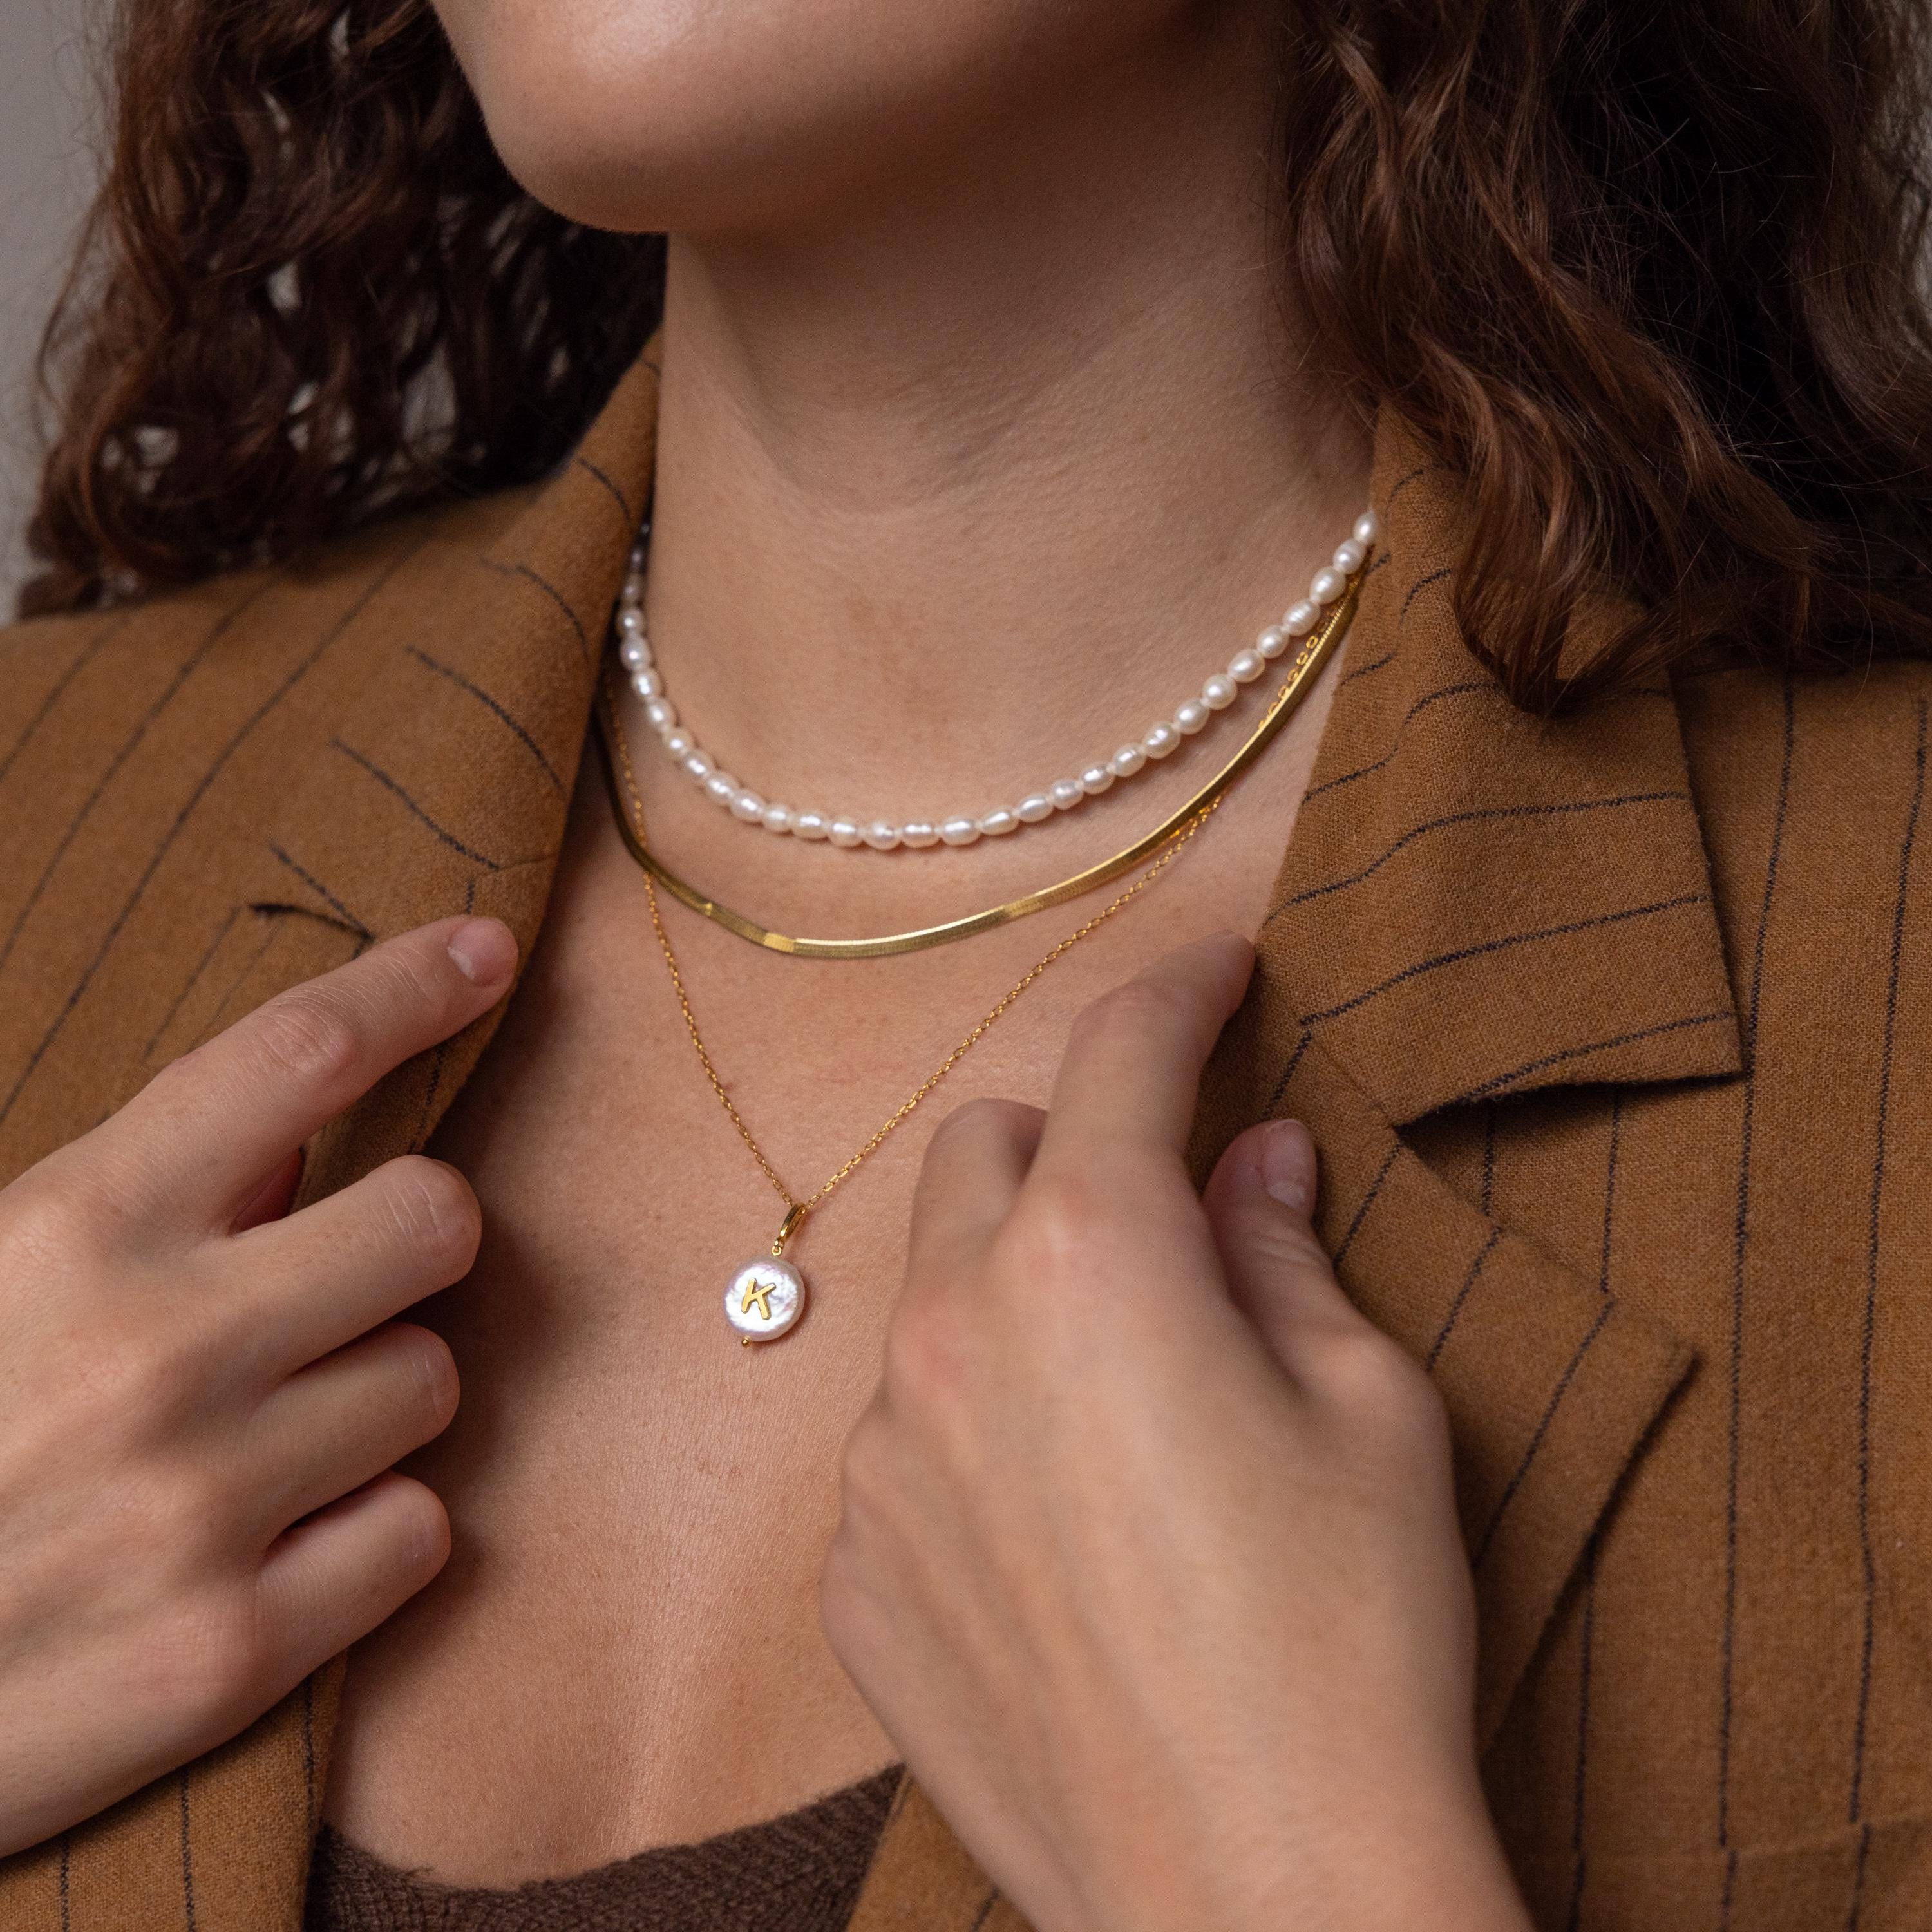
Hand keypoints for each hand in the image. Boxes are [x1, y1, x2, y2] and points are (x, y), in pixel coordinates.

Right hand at [0, 916, 516, 1855]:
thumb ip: (142, 1203)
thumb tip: (300, 1133)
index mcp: (71, 1231)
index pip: (295, 1054)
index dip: (413, 985)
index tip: (485, 951)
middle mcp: (154, 1352)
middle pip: (435, 1218)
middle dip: (411, 1239)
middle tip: (348, 1280)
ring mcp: (201, 1505)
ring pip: (432, 1380)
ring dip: (375, 1399)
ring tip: (268, 1440)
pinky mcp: (236, 1647)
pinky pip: (419, 1532)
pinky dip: (369, 1534)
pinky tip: (279, 1544)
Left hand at [820, 934, 1531, 1931]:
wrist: (1257, 1894)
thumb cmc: (1349, 1645)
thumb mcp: (1371, 1414)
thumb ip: (1286, 1253)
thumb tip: (1255, 1159)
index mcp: (1095, 1260)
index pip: (1118, 1055)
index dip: (1175, 985)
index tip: (1213, 963)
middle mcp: (953, 1333)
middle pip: (985, 1148)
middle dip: (1071, 1139)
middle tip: (1163, 1193)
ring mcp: (880, 1461)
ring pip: (932, 1296)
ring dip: (1016, 1291)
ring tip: (1123, 1394)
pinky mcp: (854, 1575)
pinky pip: (903, 1440)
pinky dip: (973, 1427)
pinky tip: (1063, 1521)